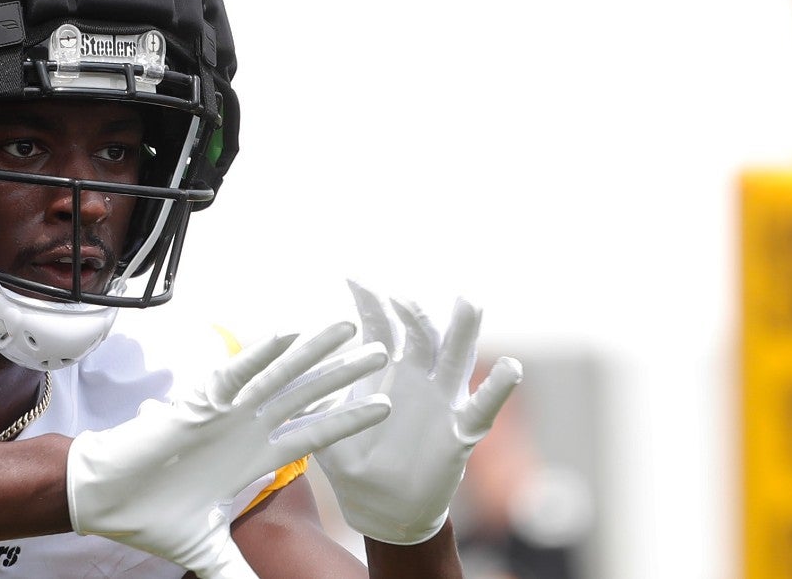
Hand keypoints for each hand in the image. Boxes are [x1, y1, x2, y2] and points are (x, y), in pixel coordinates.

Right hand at [67, 323, 390, 577]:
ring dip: (312, 352)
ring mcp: (225, 413)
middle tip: (381, 352)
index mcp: (254, 458)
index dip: (349, 421)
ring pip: (278, 376)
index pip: (313, 435)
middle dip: (344, 374)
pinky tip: (286, 336)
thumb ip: (237, 572)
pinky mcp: (197, 405)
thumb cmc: (152, 518)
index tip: (385, 407)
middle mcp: (247, 429)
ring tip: (346, 329)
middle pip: (307, 396)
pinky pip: (233, 375)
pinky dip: (258, 357)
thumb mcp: (207, 551)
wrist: (104, 502)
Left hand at [315, 281, 522, 545]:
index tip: (355, 280)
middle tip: (403, 297)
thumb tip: (282, 376)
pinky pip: (482, 407)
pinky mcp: (460, 433)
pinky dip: (497, 388)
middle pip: (423, 335)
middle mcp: (417, 380)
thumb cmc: (354, 467)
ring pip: (456, 360)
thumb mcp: (326, 431)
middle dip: (416, 313)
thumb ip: (311, 404)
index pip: (382, 329)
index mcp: (386, 376)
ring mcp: (442, 403)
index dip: (371, 305)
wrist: (383, 511)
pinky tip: (509, 368)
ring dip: (464, 332)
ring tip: (469, 304)